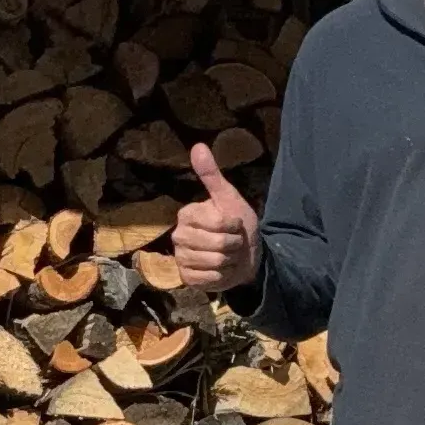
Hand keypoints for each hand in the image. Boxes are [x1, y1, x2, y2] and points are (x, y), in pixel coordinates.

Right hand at [171, 142, 260, 292]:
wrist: (246, 255)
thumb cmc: (238, 225)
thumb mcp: (229, 198)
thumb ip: (212, 175)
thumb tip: (198, 145)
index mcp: (187, 214)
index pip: (217, 223)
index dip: (234, 225)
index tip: (235, 224)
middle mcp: (178, 236)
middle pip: (216, 245)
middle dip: (234, 245)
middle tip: (233, 242)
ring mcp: (180, 258)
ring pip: (214, 262)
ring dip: (230, 261)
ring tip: (228, 256)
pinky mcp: (186, 278)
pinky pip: (208, 279)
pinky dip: (222, 276)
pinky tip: (222, 270)